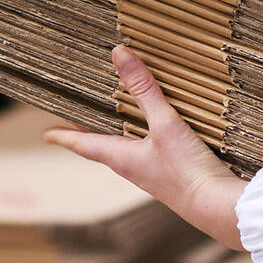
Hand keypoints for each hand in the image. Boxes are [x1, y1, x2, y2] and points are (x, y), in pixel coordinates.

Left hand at [44, 45, 248, 250]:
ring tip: (111, 121)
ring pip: (125, 149)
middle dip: (88, 132)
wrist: (216, 207)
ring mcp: (151, 173)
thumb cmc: (186, 171)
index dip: (64, 136)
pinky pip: (148, 152)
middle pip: (101, 146)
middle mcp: (132, 167)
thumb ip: (145, 90)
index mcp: (121, 157)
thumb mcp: (165, 124)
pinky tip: (154, 131)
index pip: (83, 144)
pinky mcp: (172, 174)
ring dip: (115, 134)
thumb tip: (119, 54)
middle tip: (76, 121)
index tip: (46, 134)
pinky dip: (142, 137)